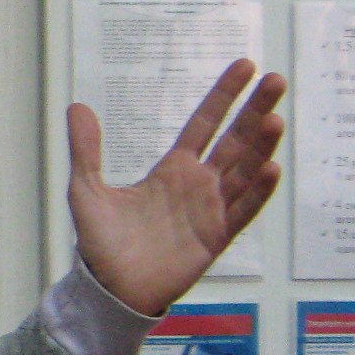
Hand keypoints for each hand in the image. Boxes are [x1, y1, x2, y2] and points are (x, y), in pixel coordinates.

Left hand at [68, 58, 284, 317]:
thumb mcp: (86, 188)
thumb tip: (77, 105)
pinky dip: (257, 191)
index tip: (246, 66)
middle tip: (277, 80)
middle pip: (235, 140)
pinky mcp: (216, 238)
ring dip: (261, 147)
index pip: (205, 123)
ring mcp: (211, 210)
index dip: (224, 95)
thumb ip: (86, 149)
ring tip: (275, 119)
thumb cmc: (102, 241)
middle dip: (255, 110)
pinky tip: (269, 168)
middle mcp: (198, 184)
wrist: (109, 288)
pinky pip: (242, 211)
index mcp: (173, 169)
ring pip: (244, 171)